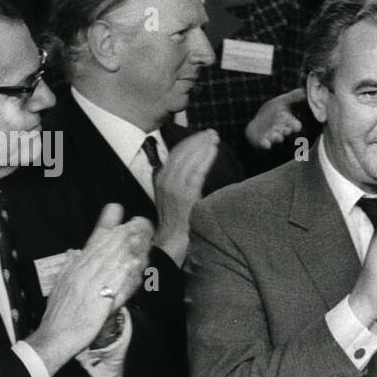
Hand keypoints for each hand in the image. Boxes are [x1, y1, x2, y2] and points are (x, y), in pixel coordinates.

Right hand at [27, 204, 152, 372]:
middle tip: (141, 221)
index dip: (106, 224)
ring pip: (114, 262)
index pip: (92, 242)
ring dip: (130, 248)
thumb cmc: (59, 313)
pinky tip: (137, 264)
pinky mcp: (100, 302)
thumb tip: (74, 251)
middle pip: (107, 248)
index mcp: (76, 268)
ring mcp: (92, 286)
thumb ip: (69, 267)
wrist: (54, 335)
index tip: (117, 209)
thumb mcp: (61, 285)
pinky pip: (117, 285)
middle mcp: (83, 273)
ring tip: (144, 235)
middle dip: (125, 233)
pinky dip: (127, 274)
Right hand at [153, 128, 219, 264]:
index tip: (203, 135)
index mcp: (161, 179)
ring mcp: (173, 189)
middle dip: (197, 140)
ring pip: (189, 159)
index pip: (175, 154)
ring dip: (202, 145)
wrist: (172, 244)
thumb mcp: (174, 197)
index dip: (190, 142)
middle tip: (212, 133)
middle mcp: (164, 181)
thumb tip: (195, 166)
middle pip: (181, 153)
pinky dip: (205, 158)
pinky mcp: (185, 197)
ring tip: (215, 137)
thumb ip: (181, 182)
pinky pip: (196, 172)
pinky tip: (214, 150)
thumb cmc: (178, 222)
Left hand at [245, 88, 305, 150]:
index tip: (297, 125)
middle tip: (286, 130)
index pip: (295, 125)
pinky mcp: (264, 142)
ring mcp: (273, 137)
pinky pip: (265, 145)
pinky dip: (266, 144)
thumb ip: (294, 97)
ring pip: (277, 138)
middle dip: (287, 131)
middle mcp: (283, 130)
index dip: (296, 125)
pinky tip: (265, 143)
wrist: (257, 125)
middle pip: (287, 132)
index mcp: (289, 122)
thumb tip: (306, 89)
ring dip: (278, 137)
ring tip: (276, 136)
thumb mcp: (282, 102)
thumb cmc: (272, 113)